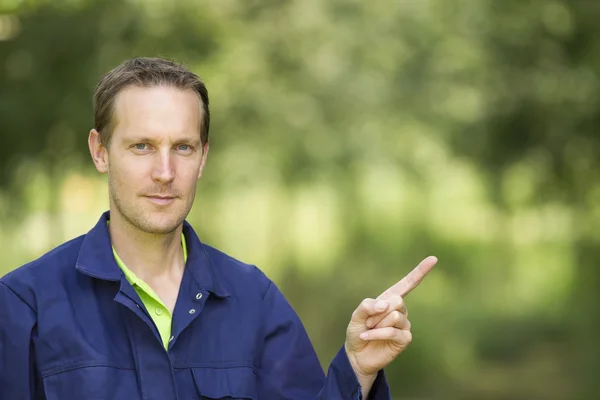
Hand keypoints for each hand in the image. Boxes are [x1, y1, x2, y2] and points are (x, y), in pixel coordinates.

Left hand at [344, 256, 437, 392]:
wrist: (357, 354)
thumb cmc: (357, 331)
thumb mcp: (357, 315)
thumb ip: (367, 306)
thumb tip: (385, 305)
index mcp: (390, 299)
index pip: (408, 283)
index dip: (420, 271)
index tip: (434, 258)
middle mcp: (400, 310)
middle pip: (397, 301)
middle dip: (378, 312)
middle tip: (369, 322)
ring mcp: (404, 324)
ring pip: (394, 316)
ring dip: (376, 324)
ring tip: (370, 330)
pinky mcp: (405, 338)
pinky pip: (393, 331)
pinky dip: (377, 334)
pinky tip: (367, 336)